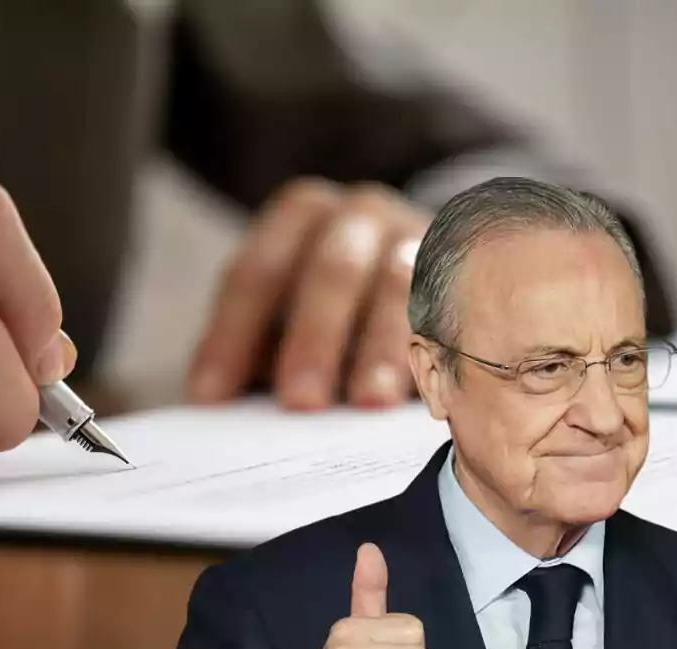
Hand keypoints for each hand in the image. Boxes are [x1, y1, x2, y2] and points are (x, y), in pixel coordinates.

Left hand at [185, 178, 428, 410]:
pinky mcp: (462, 268)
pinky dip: (432, 349)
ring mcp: (415, 233)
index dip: (231, 337)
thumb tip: (221, 406)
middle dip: (313, 339)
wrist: (423, 260)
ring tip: (367, 402)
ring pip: (398, 285)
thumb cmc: (338, 305)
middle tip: (301, 402)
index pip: (257, 274)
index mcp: (300, 216)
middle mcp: (358, 213)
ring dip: (379, 348)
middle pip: (331, 270)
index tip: (214, 398)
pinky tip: (422, 391)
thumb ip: (260, 349)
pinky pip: (449, 307)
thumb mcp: (291, 313)